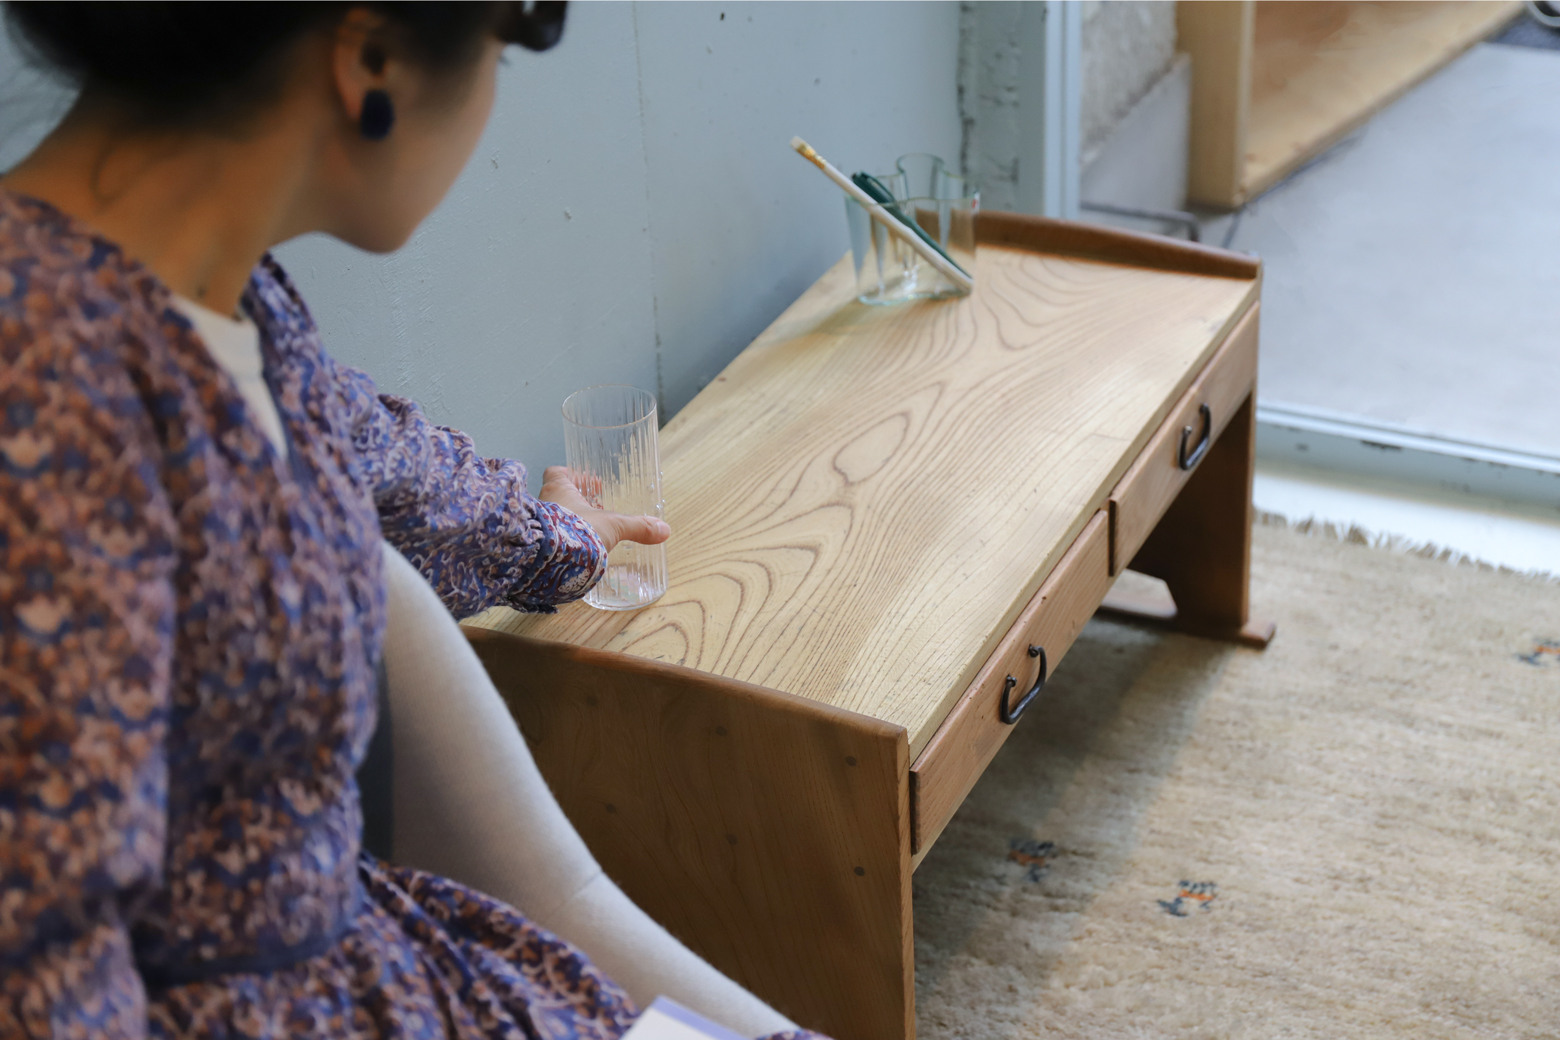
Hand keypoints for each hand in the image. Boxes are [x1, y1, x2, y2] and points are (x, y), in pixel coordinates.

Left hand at [538, 466, 669, 553]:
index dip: (570, 474)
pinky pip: (548, 540)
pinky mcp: (536, 546)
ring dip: (566, 522)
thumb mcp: (612, 527)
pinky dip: (560, 543)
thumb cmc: (576, 531)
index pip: (556, 473)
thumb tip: (663, 529)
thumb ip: (637, 526)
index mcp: (558, 489)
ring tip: (587, 532)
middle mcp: (542, 504)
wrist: (549, 561)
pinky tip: (576, 552)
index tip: (585, 481)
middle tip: (592, 508)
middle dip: (573, 501)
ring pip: (551, 518)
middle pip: (555, 496)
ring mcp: (536, 526)